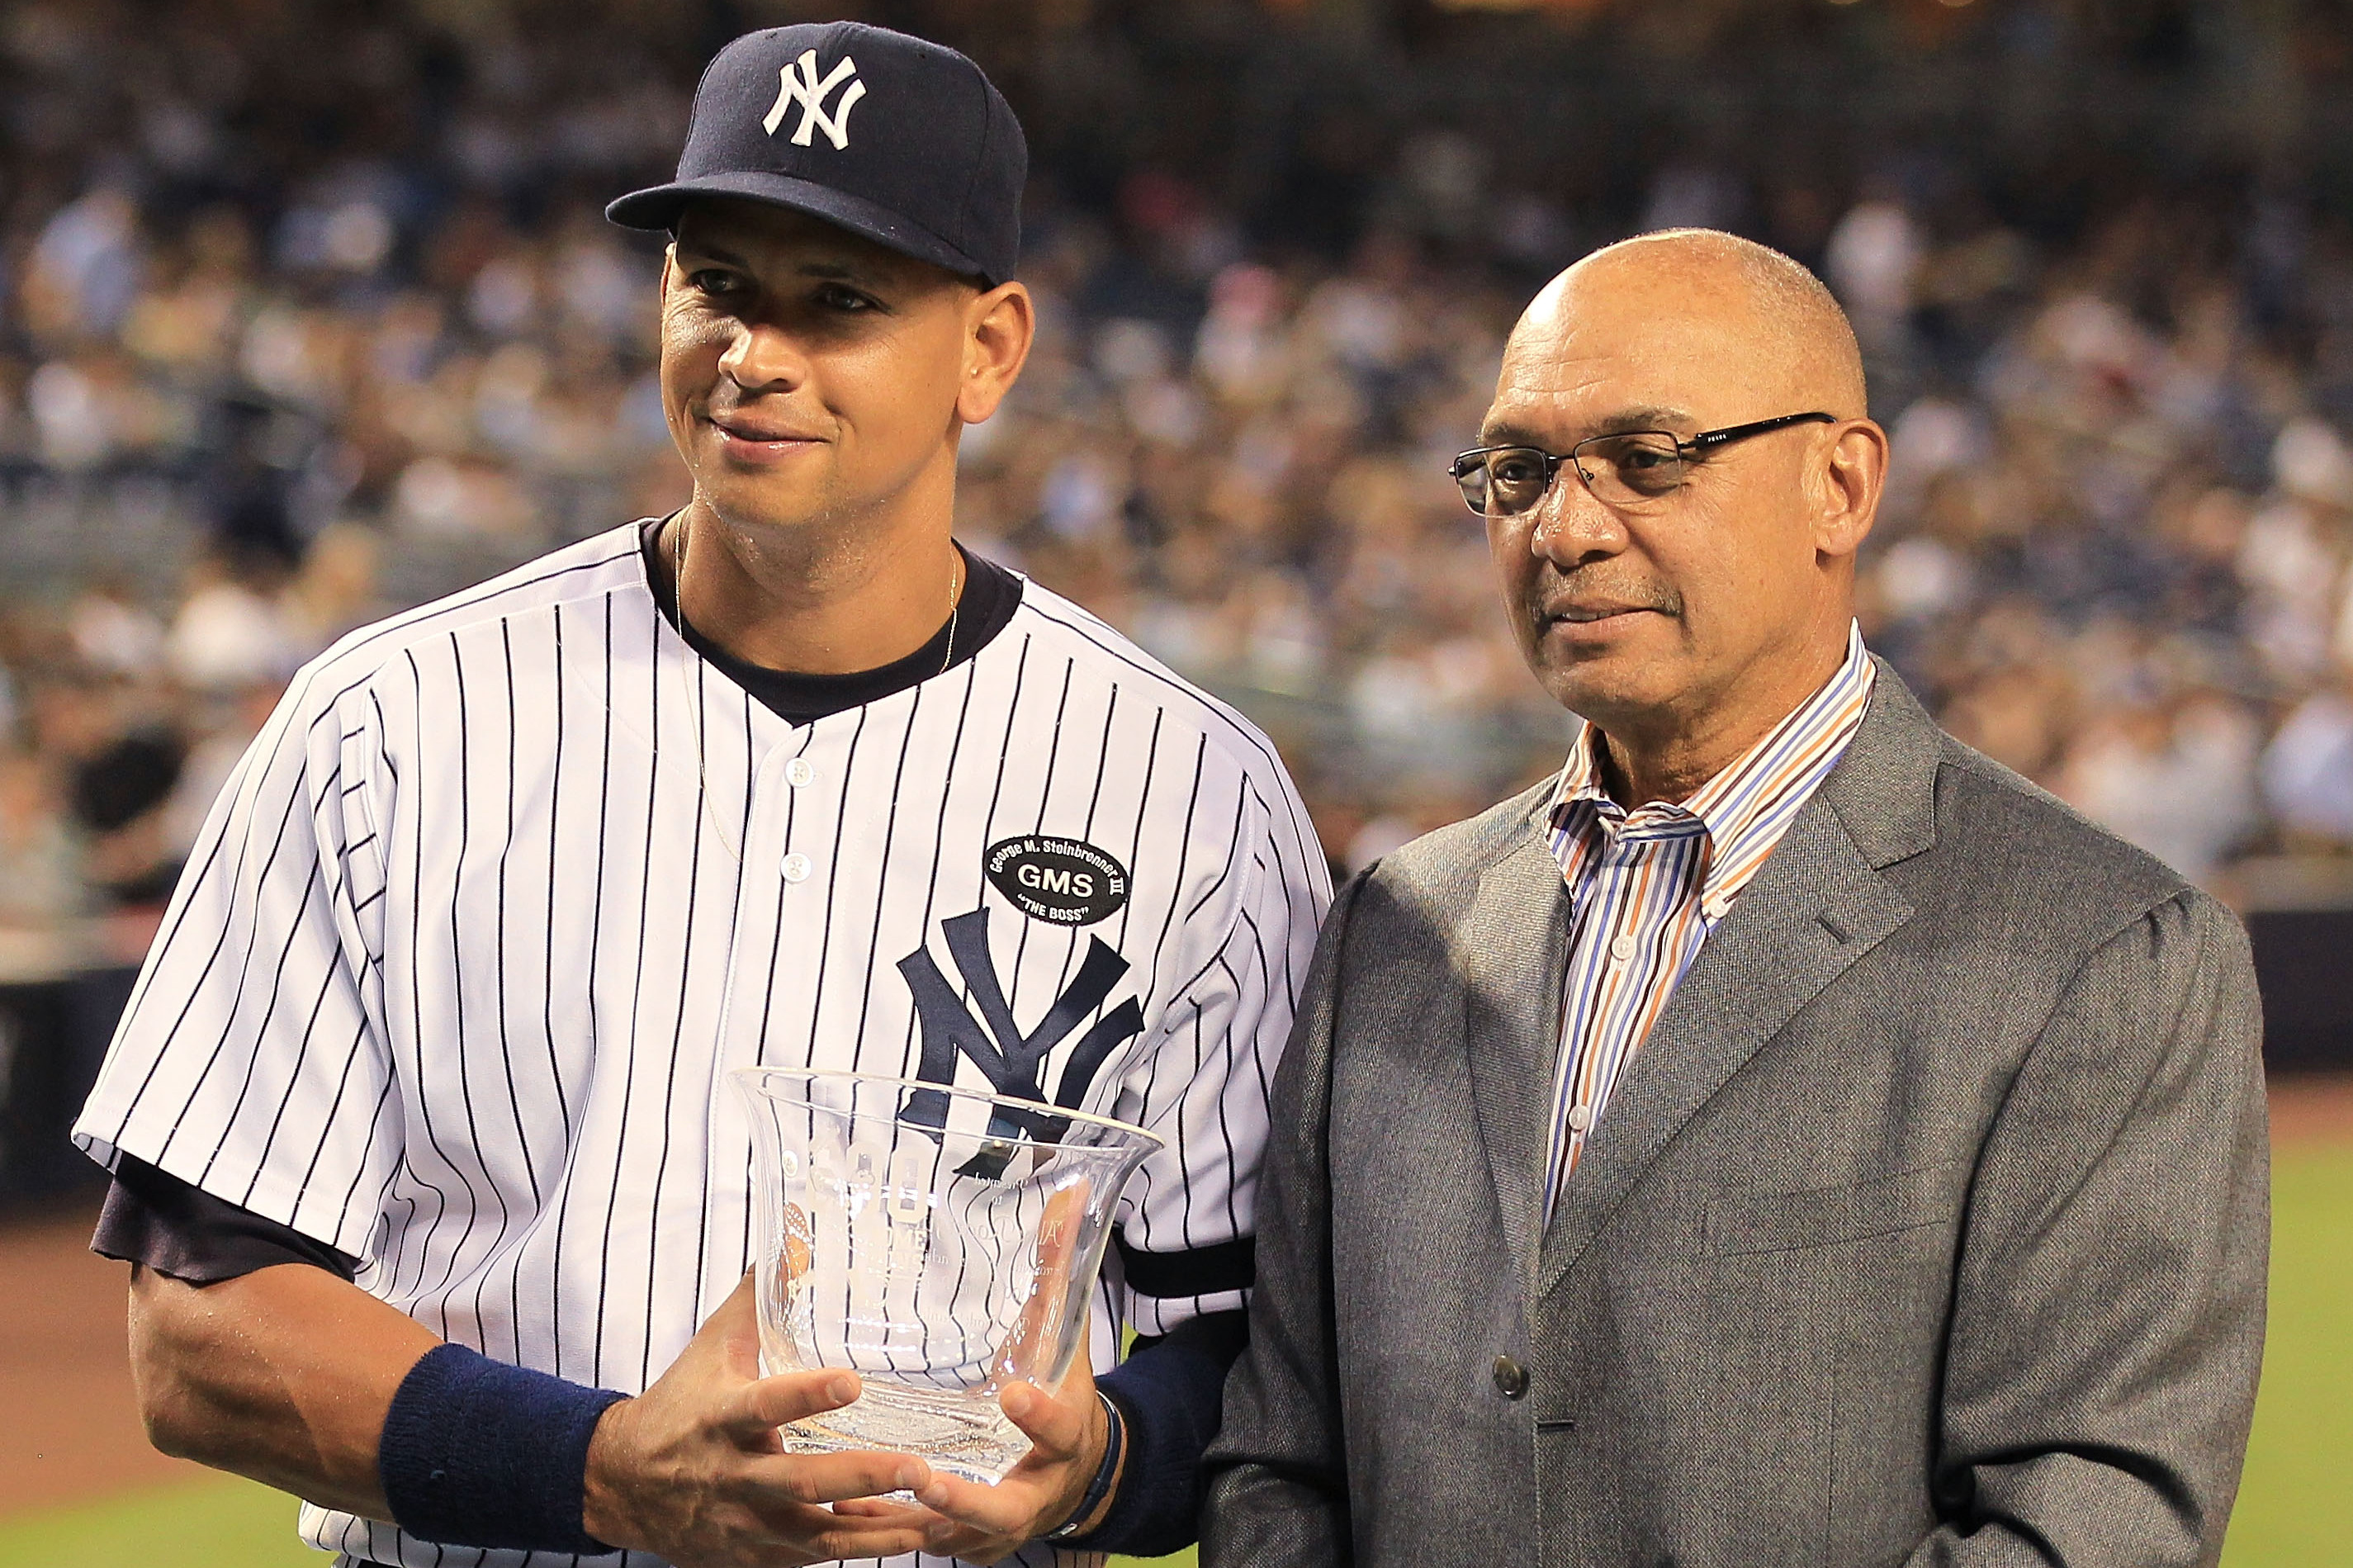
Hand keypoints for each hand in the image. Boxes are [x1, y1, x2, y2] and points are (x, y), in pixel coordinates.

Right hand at [581, 1272, 933, 1567]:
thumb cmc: (678, 1405)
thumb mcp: (712, 1347)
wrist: (621, 1484)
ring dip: (879, 1530)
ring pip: (817, 1534)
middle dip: (862, 1477)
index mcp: (721, 1416)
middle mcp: (733, 1473)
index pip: (765, 1404)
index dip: (807, 1396)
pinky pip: (814, 1555)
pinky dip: (862, 1547)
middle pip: (801, 1481)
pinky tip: (909, 1533)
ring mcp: (745, 1521)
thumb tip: (793, 1236)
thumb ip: (757, 1297)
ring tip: (937, 1514)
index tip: (853, 1382)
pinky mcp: (754, 1554)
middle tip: (919, 1467)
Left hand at [834, 1183, 1117, 1562]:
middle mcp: (1033, 1489)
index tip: (1012, 1394)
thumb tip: (1068, 1194)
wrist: (1073, 1469)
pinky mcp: (968, 1542)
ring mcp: (999, 1526)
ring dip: (916, 1523)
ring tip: (867, 1504)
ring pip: (958, 1535)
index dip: (1040, 1416)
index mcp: (1065, 1436)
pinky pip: (931, 1544)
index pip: (1062, 1427)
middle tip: (925, 1477)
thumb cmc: (1058, 1389)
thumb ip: (1057, 1272)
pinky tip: (846, 1518)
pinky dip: (894, 1535)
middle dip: (965, 1498)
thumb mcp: (1063, 1336)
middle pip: (1005, 1509)